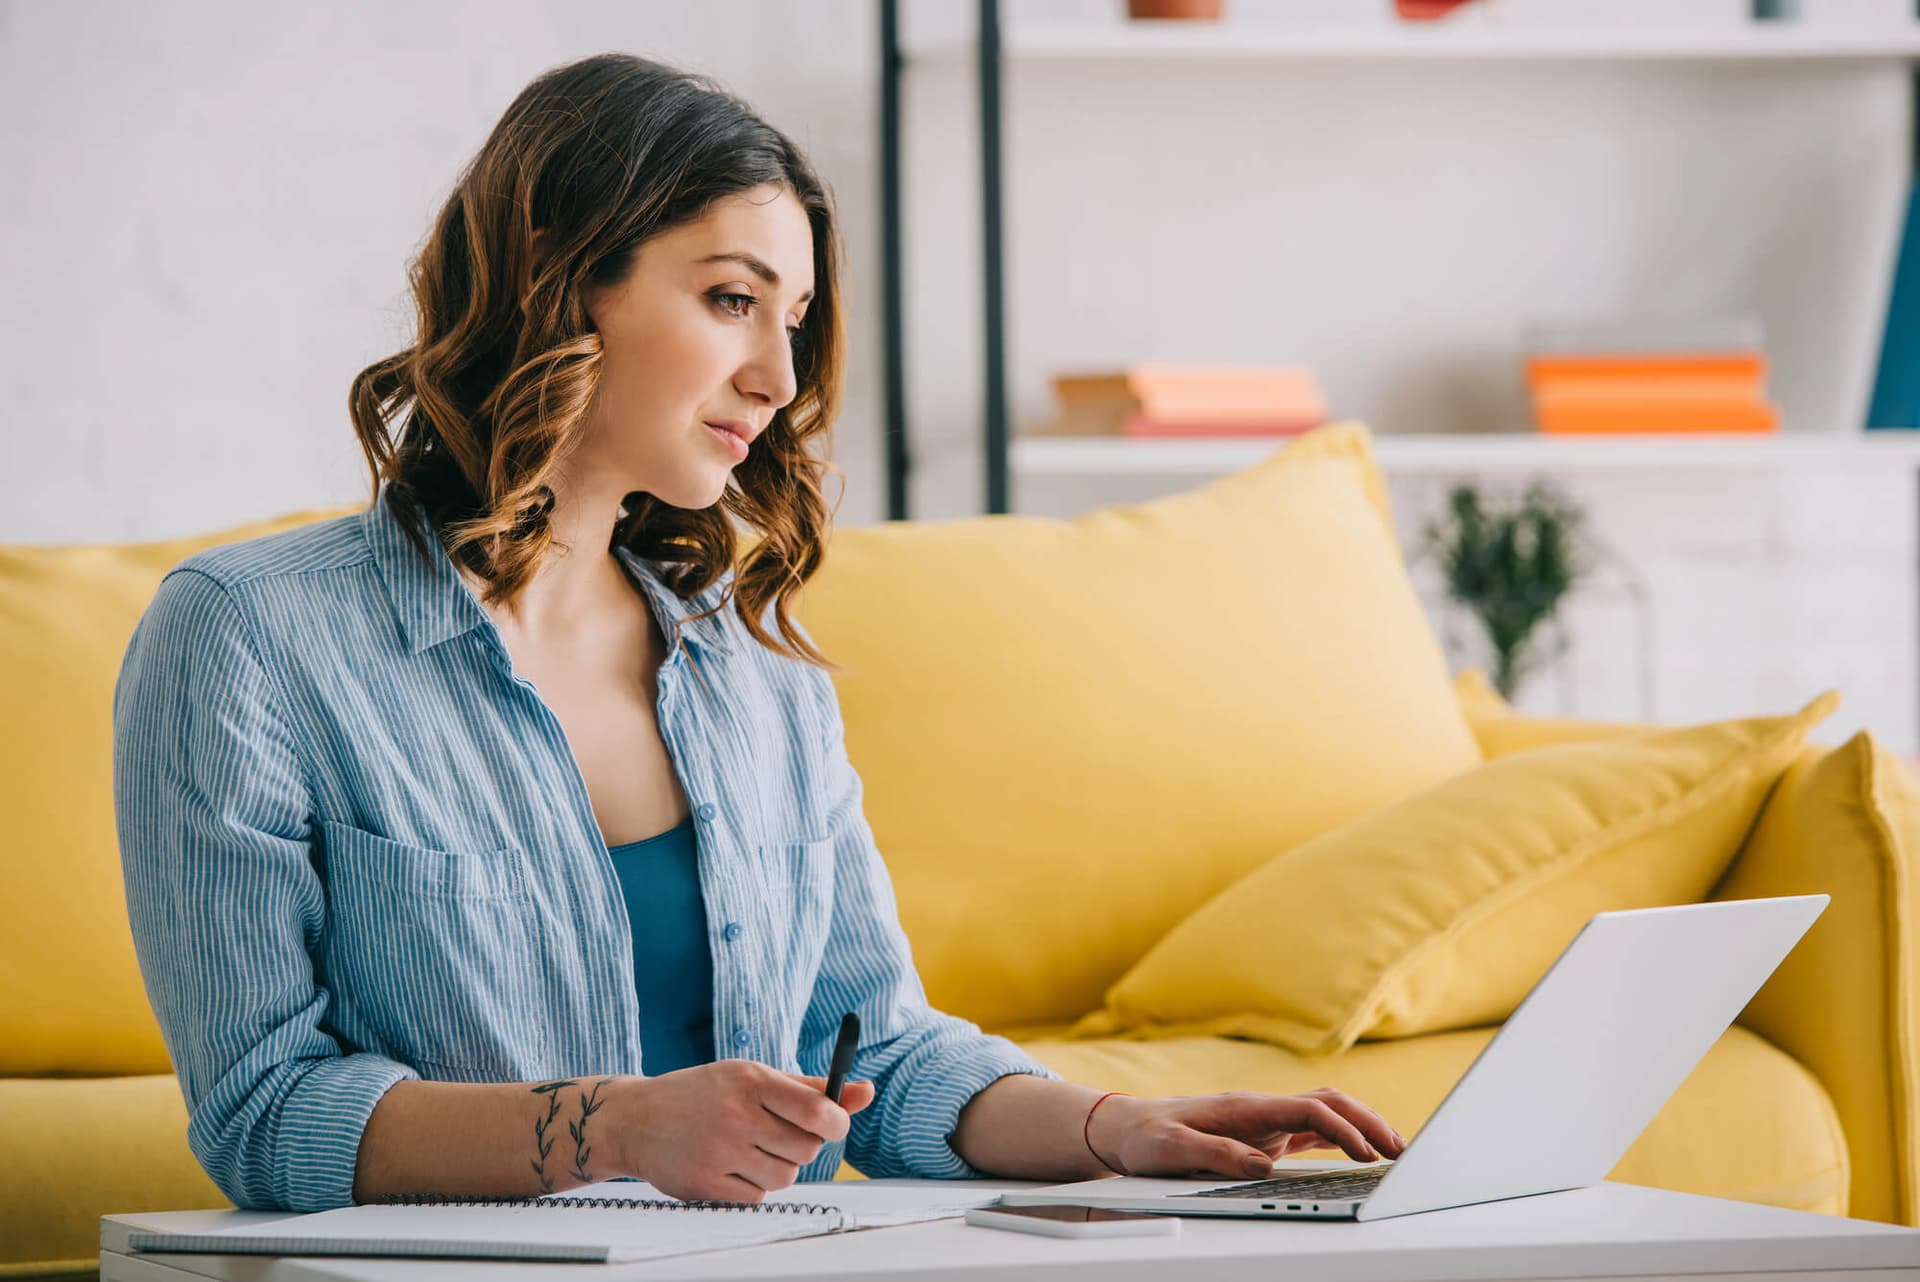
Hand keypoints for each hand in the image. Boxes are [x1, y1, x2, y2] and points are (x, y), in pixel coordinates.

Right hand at [615, 1061, 876, 1201]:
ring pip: (785, 1176)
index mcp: (751, 1081)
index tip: (834, 1123)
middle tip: (777, 1133)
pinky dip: (753, 1185)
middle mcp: (737, 1115)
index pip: (816, 1108)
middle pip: (806, 1148)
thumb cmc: (704, 1094)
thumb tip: (866, 1091)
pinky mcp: (707, 1184)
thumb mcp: (751, 1077)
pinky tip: (730, 1164)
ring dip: (777, 1167)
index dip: (837, 1120)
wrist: (636, 1119)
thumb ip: (810, 1088)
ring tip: (750, 1148)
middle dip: (802, 1145)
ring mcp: (720, 1152)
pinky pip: (758, 1196)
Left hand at [1085, 1087, 1406, 1180]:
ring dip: (1362, 1127)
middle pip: (1329, 1103)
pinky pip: (1313, 1130)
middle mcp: (1261, 1109)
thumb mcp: (1171, 1150)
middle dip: (1369, 1122)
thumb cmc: (1146, 1136)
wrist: (1126, 1127)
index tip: (1366, 1155)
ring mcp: (1264, 1121)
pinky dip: (1343, 1138)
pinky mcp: (1263, 1135)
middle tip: (1402, 1151)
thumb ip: (1215, 1155)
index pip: (1309, 1110)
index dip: (1343, 1130)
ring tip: (1394, 1152)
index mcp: (1245, 1108)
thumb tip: (1261, 1166)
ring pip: (1326, 1113)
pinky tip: (1361, 1153)